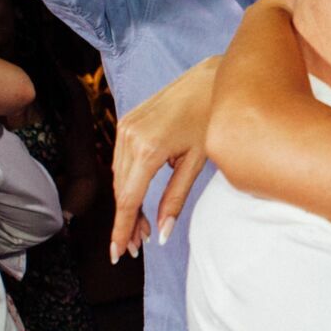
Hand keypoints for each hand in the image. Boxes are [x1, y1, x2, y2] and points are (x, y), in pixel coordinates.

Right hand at [110, 57, 220, 263]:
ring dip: (127, 203)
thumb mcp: (197, 162)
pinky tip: (138, 197)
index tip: (117, 254)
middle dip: (126, 221)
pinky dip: (128, 181)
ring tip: (140, 228)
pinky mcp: (127, 121)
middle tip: (135, 247)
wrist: (213, 77)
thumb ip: (175, 199)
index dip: (122, 229)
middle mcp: (130, 136)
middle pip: (120, 191)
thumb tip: (163, 233)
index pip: (128, 199)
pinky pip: (121, 160)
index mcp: (148, 148)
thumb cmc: (213, 117)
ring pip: (118, 177)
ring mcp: (125, 126)